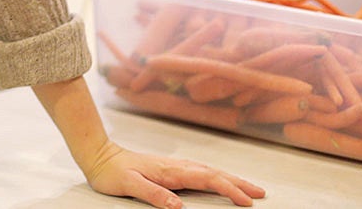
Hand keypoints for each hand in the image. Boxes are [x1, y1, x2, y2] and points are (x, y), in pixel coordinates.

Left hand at [84, 141, 265, 208]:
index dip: (229, 189)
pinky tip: (221, 180)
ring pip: (211, 171)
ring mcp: (175, 166)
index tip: (246, 200)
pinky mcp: (172, 169)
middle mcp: (177, 166)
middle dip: (239, 183)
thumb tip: (177, 205)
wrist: (101, 157)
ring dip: (231, 179)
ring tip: (249, 188)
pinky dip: (217, 176)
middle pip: (215, 173)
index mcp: (171, 171)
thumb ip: (153, 194)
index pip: (208, 179)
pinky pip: (201, 172)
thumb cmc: (113, 173)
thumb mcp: (129, 185)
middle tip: (260, 193)